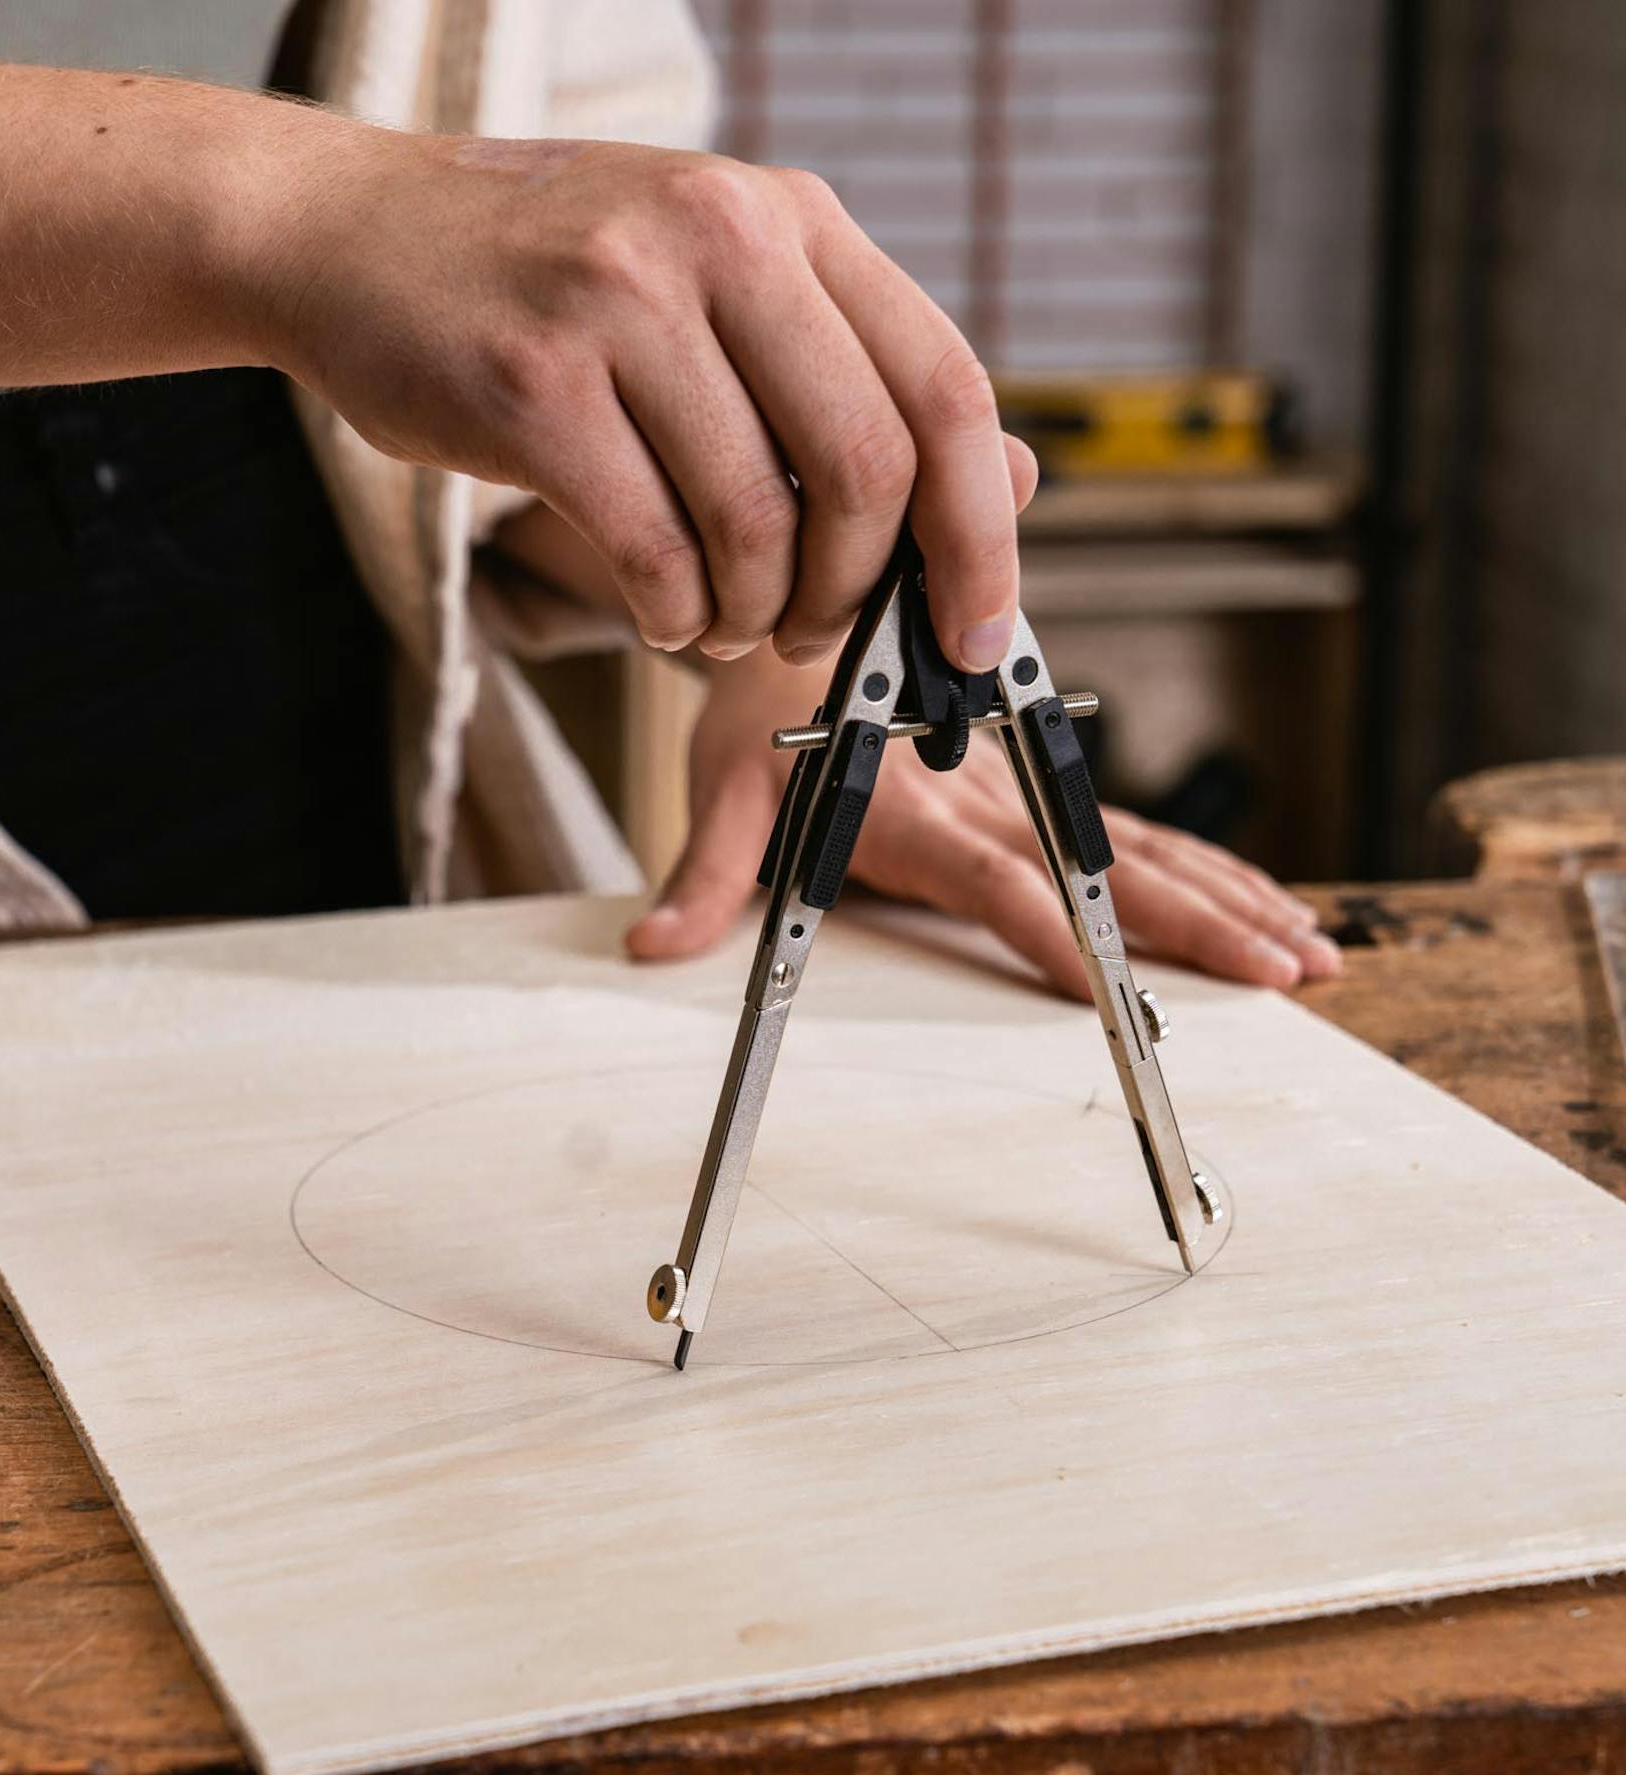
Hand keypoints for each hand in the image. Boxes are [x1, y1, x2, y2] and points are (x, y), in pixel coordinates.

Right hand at [260, 130, 1035, 672]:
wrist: (353, 235)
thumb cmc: (549, 285)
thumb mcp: (720, 288)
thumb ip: (852, 379)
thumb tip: (1015, 488)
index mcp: (792, 218)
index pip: (946, 388)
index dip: (982, 531)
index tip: (975, 629)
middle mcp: (721, 239)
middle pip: (865, 471)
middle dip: (851, 594)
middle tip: (810, 633)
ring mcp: (622, 305)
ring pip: (755, 527)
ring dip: (750, 617)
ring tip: (719, 622)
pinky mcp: (533, 385)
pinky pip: (654, 553)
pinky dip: (674, 618)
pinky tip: (662, 611)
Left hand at [626, 649, 1342, 998]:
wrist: (788, 605)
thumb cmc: (754, 704)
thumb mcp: (719, 787)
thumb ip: (704, 872)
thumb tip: (654, 948)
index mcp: (912, 806)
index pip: (997, 878)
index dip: (1058, 929)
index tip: (1122, 982)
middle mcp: (981, 795)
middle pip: (1107, 863)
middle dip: (1199, 921)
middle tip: (1281, 968)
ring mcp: (1016, 788)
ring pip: (1141, 844)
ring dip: (1228, 895)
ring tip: (1306, 945)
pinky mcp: (1030, 781)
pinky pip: (1127, 826)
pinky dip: (1201, 864)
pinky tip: (1258, 897)